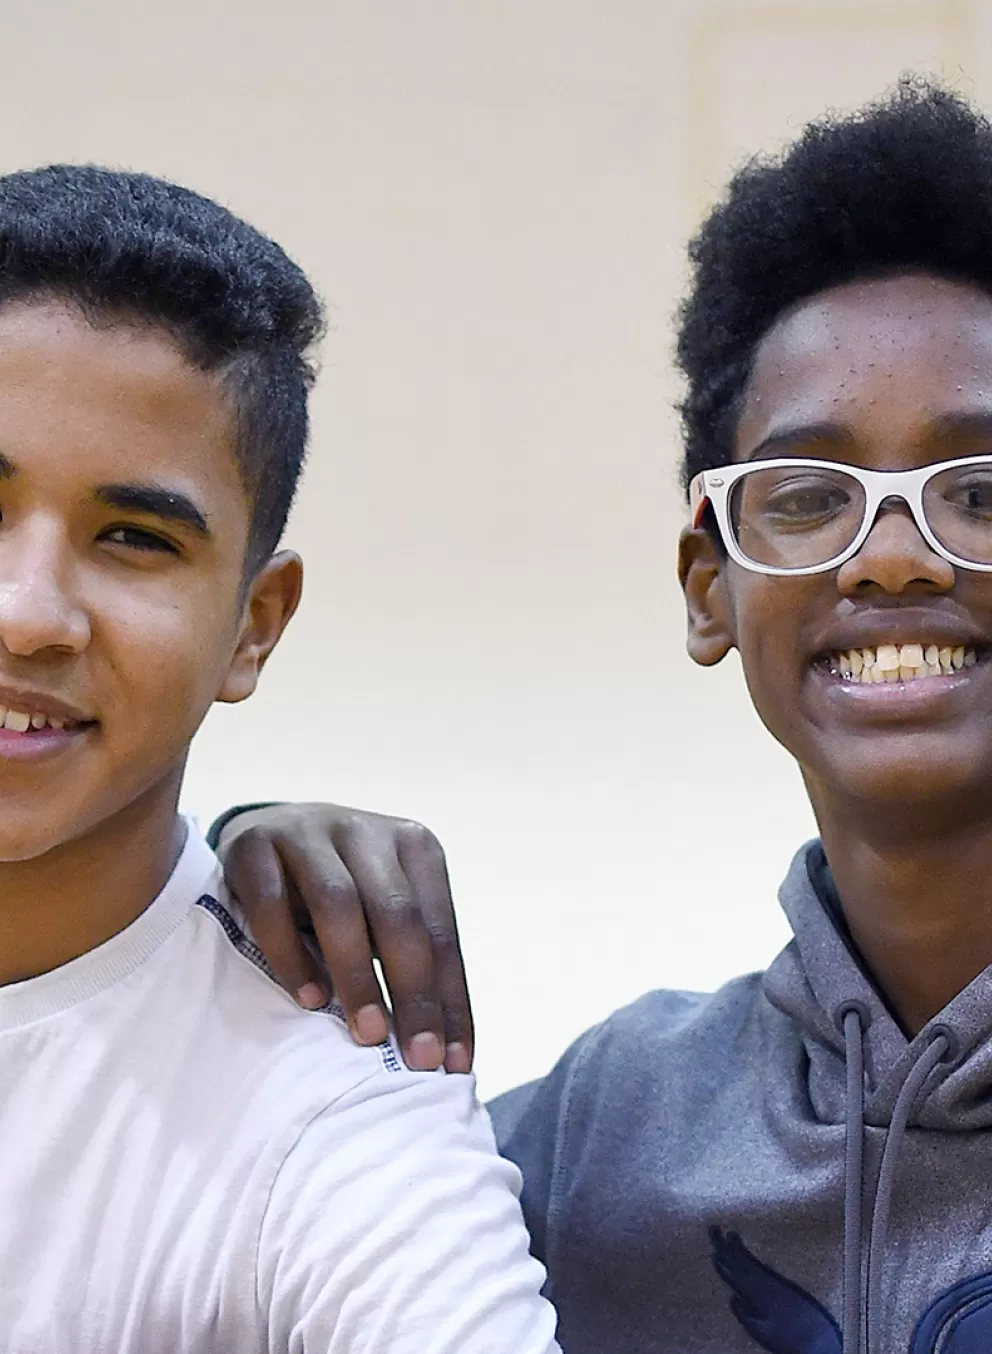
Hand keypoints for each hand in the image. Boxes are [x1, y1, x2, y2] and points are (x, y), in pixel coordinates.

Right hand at [213, 804, 472, 1073]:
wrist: (264, 830)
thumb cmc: (340, 889)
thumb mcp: (381, 910)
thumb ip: (409, 960)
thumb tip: (441, 1054)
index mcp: (415, 846)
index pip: (440, 930)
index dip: (450, 999)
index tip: (454, 1064)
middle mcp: (367, 831)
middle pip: (398, 915)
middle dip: (414, 993)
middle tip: (417, 1059)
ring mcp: (309, 832)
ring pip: (340, 904)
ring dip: (358, 975)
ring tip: (368, 1034)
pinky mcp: (254, 844)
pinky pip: (271, 901)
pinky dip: (290, 953)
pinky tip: (307, 998)